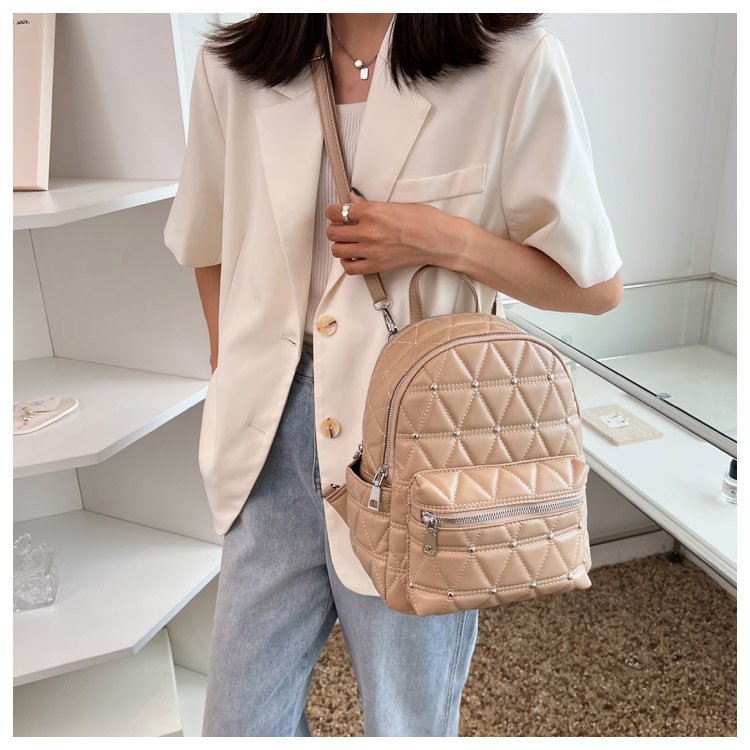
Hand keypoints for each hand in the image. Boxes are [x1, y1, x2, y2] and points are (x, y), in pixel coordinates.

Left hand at [325, 189, 451, 274]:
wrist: (439, 240)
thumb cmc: (424, 221)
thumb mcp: (395, 204)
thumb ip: (370, 204)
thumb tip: (354, 200)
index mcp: (372, 211)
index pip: (337, 212)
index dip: (333, 212)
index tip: (335, 213)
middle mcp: (368, 231)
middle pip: (333, 232)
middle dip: (335, 228)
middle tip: (342, 227)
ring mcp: (371, 250)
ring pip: (337, 250)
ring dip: (340, 245)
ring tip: (348, 242)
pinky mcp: (376, 266)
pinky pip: (350, 268)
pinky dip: (347, 263)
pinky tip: (354, 257)